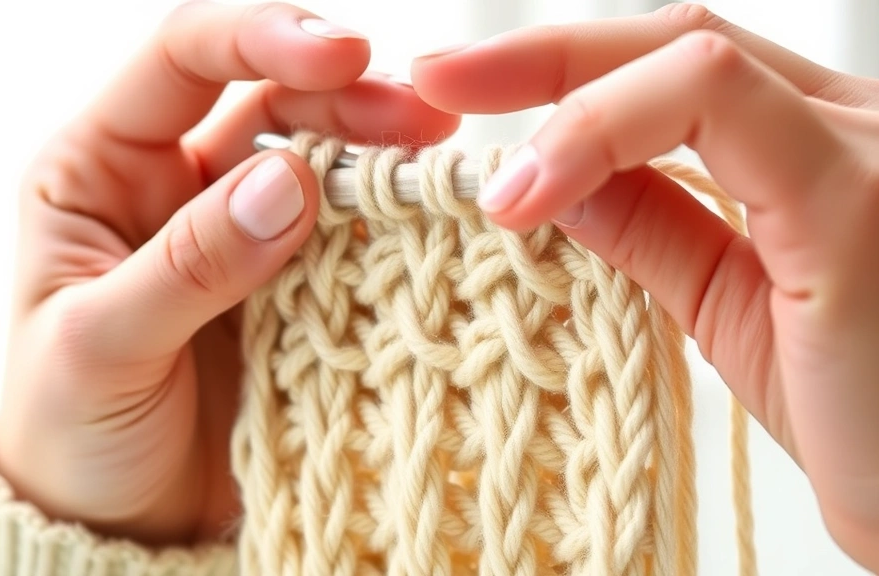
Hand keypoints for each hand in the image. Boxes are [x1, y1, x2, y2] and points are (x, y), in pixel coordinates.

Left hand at [0, 0, 458, 546]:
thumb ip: (191, 263)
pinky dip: (384, 226)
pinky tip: (423, 226)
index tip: (342, 56)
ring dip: (377, 154)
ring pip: (316, 162)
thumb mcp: (102, 346)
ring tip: (436, 166)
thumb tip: (292, 181)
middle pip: (268, 101)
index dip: (261, 39)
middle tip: (424, 123)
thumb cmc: (70, 430)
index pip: (182, 59)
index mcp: (100, 168)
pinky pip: (341, 237)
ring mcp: (233, 234)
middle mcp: (171, 184)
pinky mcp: (284, 286)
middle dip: (346, 97)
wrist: (117, 523)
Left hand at [411, 3, 878, 570]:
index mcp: (809, 145)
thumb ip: (649, 224)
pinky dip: (607, 131)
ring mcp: (859, 147)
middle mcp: (843, 123)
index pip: (672, 67)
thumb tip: (556, 179)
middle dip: (541, 55)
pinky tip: (536, 190)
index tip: (459, 87)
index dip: (560, 65)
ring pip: (690, 56)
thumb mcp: (721, 300)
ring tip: (488, 174)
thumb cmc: (853, 409)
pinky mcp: (857, 195)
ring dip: (563, 98)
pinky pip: (720, 108)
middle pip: (674, 37)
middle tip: (437, 80)